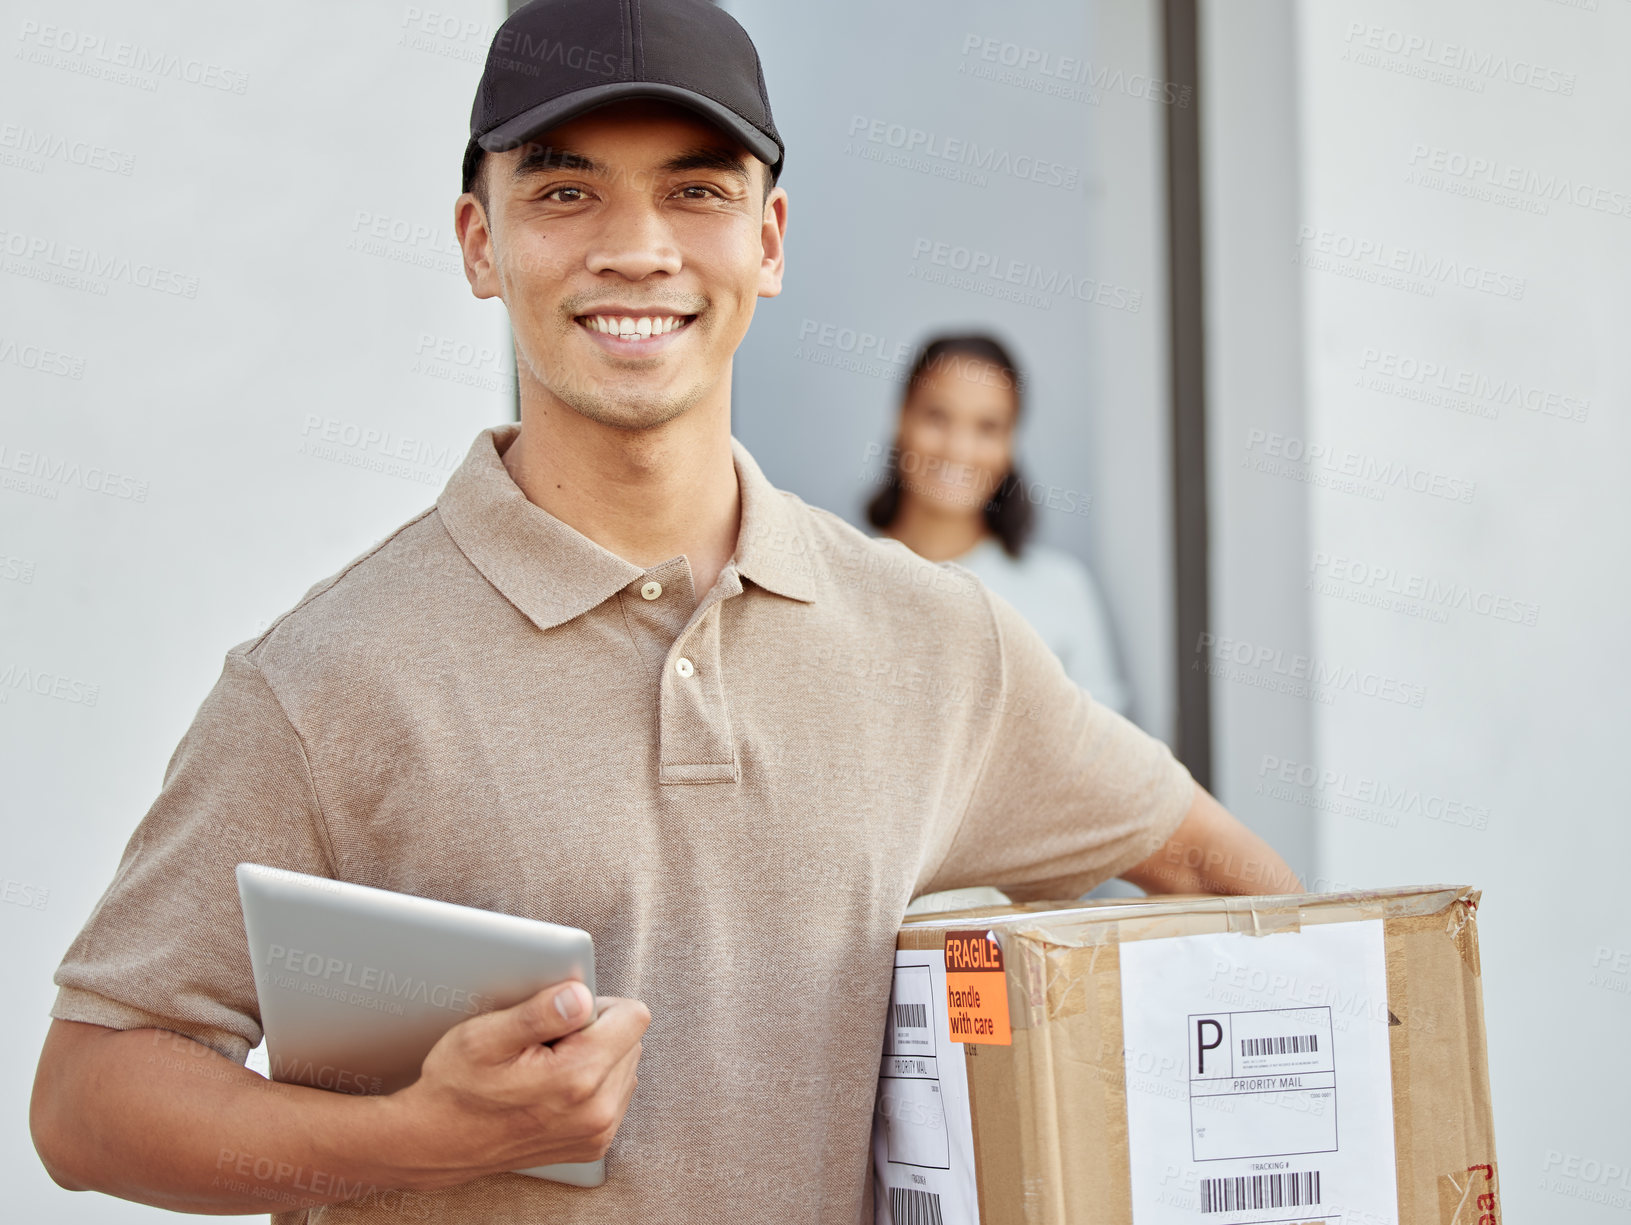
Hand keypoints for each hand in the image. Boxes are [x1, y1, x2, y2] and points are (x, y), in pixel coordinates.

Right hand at [382, 981, 648, 1191]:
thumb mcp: (485, 1037)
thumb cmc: (457, 1086)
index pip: (634, 1016)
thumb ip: (539, 1013)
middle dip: (595, 1032)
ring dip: (595, 1058)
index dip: (598, 1005)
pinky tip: (553, 1087)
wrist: (437, 1142)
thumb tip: (581, 995)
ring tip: (546, 1066)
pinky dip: (592, 1084)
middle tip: (546, 1044)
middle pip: (631, 1041)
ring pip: (625, 1066)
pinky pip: (615, 1094)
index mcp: (578, 1077)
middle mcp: (598, 1110)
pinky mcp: (594, 1144)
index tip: (563, 1016)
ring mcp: (598, 1133)